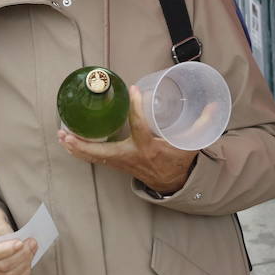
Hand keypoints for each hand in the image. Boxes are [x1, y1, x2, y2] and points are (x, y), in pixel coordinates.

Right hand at [0, 207, 35, 274]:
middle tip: (32, 242)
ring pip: (9, 274)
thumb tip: (14, 238)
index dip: (6, 250)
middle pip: (2, 266)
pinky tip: (29, 260)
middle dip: (21, 255)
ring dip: (25, 262)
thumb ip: (2, 226)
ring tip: (32, 248)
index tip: (20, 242)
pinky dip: (24, 272)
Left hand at [57, 86, 198, 195]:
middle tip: (66, 132)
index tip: (133, 91)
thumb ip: (203, 124)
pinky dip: (81, 151)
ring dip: (76, 148)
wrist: (176, 183)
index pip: (141, 126)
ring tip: (60, 136)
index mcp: (150, 148)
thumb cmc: (181, 160)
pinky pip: (95, 159)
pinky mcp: (117, 164)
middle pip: (103, 151)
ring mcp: (122, 162)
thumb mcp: (193, 143)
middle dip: (84, 143)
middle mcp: (132, 156)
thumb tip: (213, 103)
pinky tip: (68, 142)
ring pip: (95, 157)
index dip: (138, 108)